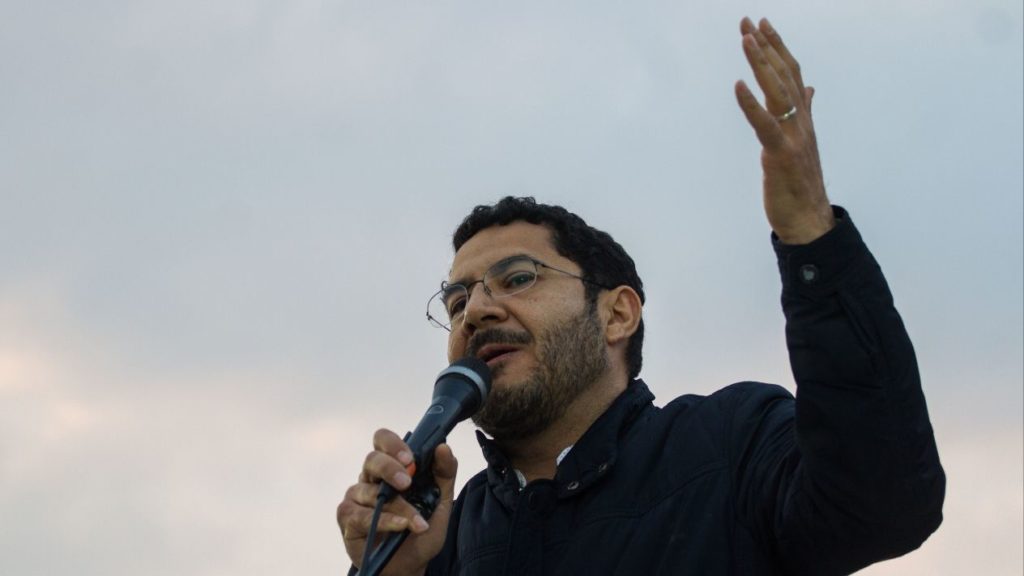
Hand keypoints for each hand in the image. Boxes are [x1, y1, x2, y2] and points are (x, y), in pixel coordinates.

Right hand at [337, 428, 458, 574]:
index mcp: (391, 467)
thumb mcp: (441, 501)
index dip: (393, 444)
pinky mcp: (347, 518)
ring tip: (417, 522)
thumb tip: (444, 447)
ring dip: (398, 507)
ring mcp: (356, 497)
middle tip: (408, 482)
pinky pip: (361, 515)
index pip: (383, 441)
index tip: (410, 457)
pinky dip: (384, 521)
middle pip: (372, 459)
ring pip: (370, 491)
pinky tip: (400, 527)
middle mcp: (370, 478)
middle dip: (391, 468)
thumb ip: (444, 473)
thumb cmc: (421, 529)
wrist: (410, 565)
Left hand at [735, 17, 834, 244]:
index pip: (791, 73)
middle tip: (748, 21)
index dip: (777, 48)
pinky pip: (765, 125)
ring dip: (761, 63)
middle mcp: (801, 122)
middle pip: (783, 75)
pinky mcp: (780, 155)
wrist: (810, 220)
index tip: (762, 24)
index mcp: (803, 119)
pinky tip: (737, 85)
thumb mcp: (802, 142)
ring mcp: (793, 137)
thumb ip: (804, 112)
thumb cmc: (801, 184)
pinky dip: (751, 104)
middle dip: (765, 46)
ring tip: (746, 39)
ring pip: (777, 92)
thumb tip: (807, 89)